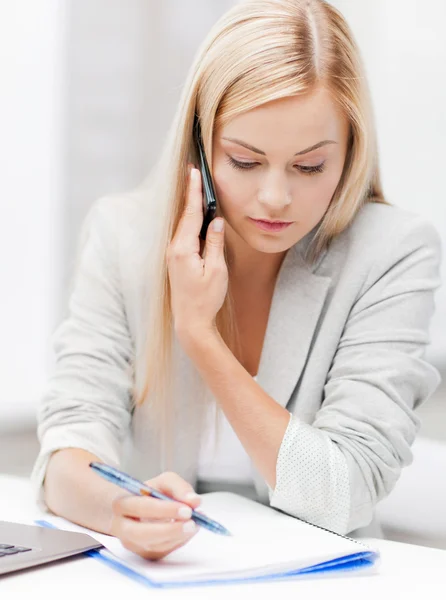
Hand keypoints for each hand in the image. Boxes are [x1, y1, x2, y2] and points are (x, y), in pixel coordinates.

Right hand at [109, 471, 201, 560]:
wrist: (136, 509)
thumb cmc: (149, 493)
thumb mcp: (163, 482)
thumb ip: (179, 487)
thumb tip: (194, 501)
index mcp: (122, 504)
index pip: (141, 508)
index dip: (164, 510)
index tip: (187, 509)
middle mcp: (122, 527)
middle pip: (142, 534)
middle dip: (169, 530)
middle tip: (191, 523)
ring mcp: (132, 544)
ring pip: (154, 546)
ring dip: (178, 536)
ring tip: (195, 524)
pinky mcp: (144, 554)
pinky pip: (163, 551)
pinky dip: (179, 541)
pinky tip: (189, 531)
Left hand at [167, 165, 227, 338]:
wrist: (191, 321)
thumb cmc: (205, 299)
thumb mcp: (217, 270)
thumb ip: (215, 243)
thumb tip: (215, 221)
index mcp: (183, 249)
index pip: (190, 214)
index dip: (193, 192)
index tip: (194, 172)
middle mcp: (174, 249)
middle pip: (184, 216)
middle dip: (190, 194)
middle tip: (193, 172)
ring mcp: (173, 255)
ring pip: (184, 225)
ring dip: (190, 208)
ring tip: (196, 188)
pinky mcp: (176, 260)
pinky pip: (184, 235)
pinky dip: (190, 222)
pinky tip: (197, 217)